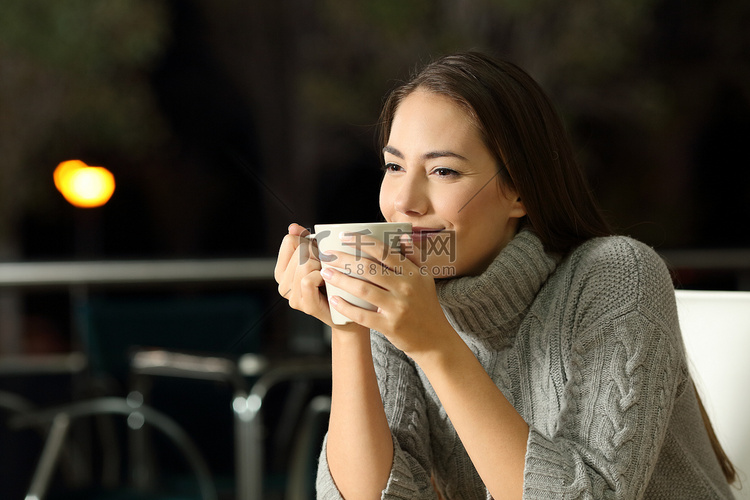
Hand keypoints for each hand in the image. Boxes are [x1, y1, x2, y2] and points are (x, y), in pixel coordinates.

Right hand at [274, 223, 365, 332]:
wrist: (351, 310)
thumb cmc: (336, 281)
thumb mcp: (319, 256)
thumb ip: (304, 240)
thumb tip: (293, 227)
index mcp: (282, 270)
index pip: (289, 241)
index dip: (308, 242)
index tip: (318, 253)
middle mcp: (282, 284)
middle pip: (299, 252)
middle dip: (317, 255)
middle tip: (327, 267)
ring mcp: (292, 297)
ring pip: (303, 265)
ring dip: (321, 266)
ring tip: (328, 275)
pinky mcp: (304, 305)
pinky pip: (307, 279)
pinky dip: (321, 276)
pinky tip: (328, 282)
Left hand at [320, 233, 454, 355]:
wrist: (434, 338)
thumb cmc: (425, 305)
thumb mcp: (424, 279)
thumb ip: (413, 257)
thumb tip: (403, 236)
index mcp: (412, 273)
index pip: (384, 252)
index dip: (362, 242)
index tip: (344, 236)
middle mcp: (406, 288)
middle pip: (369, 268)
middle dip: (344, 259)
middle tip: (328, 255)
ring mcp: (398, 308)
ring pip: (363, 290)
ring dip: (341, 280)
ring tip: (326, 273)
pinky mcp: (390, 326)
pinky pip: (362, 315)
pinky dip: (346, 307)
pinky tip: (334, 299)